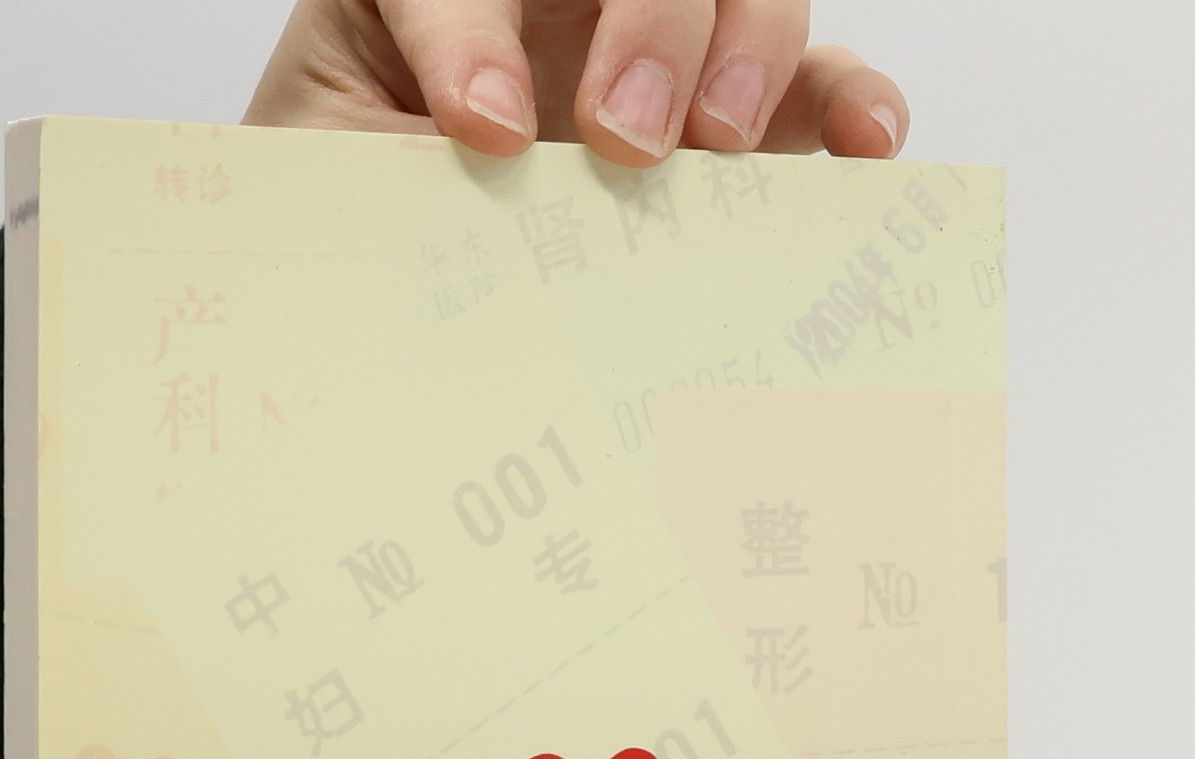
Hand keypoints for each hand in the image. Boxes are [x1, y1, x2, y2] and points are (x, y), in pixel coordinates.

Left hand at [243, 1, 907, 165]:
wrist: (371, 295)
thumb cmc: (354, 225)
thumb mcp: (331, 180)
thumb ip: (374, 161)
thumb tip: (463, 185)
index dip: (472, 29)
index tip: (481, 130)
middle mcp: (561, 6)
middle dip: (649, 27)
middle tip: (624, 135)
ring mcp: (656, 58)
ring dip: (743, 56)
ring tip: (714, 145)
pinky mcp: (729, 129)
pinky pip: (816, 89)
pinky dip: (847, 104)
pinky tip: (863, 144)